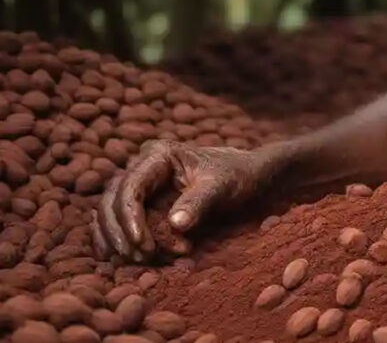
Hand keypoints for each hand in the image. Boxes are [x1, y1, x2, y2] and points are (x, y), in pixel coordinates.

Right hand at [91, 140, 271, 261]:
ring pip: (110, 213)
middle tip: (142, 257)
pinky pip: (118, 221)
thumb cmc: (238, 175)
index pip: (131, 187)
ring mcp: (140, 183)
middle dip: (122, 232)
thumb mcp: (223, 186)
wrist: (248, 175)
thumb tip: (175, 224)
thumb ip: (199, 202)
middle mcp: (143, 166)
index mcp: (159, 155)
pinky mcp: (143, 201)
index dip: (129, 218)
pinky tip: (124, 258)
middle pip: (112, 201)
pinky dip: (120, 240)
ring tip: (142, 259)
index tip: (141, 245)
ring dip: (120, 239)